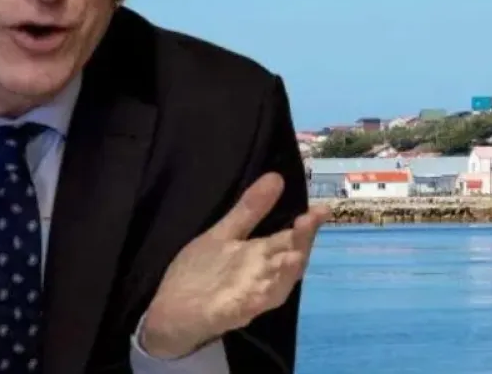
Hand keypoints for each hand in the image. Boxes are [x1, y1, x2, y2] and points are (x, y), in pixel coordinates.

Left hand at [140, 172, 328, 358]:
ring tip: (296, 255)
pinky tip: (262, 290)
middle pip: (289, 262)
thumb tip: (277, 176)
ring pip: (275, 287)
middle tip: (308, 222)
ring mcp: (246, 296)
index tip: (323, 209)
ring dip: (286, 273)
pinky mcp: (227, 315)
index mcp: (259, 255)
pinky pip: (245, 309)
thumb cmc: (200, 273)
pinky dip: (256, 299)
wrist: (168, 313)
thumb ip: (249, 209)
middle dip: (301, 245)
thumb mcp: (223, 234)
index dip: (308, 226)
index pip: (291, 239)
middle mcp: (260, 276)